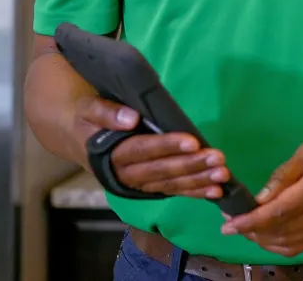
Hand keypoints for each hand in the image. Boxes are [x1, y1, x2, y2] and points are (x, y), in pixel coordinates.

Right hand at [72, 95, 229, 198]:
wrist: (80, 140)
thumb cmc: (88, 120)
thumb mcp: (89, 109)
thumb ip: (106, 112)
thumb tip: (131, 118)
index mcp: (111, 155)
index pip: (143, 150)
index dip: (167, 146)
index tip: (192, 141)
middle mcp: (126, 175)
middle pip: (162, 172)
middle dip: (191, 166)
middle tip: (218, 159)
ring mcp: (139, 185)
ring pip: (171, 185)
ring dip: (199, 181)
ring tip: (223, 176)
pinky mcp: (150, 188)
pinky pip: (174, 192)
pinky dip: (196, 192)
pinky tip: (217, 192)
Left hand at [220, 127, 302, 257]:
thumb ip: (283, 177)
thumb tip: (258, 200)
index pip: (280, 212)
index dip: (252, 221)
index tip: (229, 223)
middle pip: (283, 231)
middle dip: (252, 230)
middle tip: (230, 222)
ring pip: (291, 244)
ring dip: (264, 240)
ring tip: (245, 228)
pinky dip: (281, 244)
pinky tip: (266, 235)